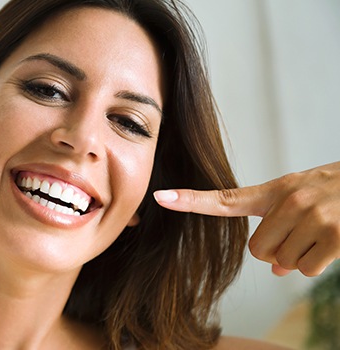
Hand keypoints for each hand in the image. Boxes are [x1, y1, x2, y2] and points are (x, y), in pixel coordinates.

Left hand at [154, 162, 339, 276]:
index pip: (225, 199)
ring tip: (321, 233)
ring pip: (282, 263)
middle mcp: (289, 200)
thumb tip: (275, 270)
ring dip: (300, 259)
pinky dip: (317, 265)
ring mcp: (311, 217)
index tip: (161, 197)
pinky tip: (332, 243)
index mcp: (275, 191)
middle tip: (301, 234)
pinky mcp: (334, 235)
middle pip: (257, 251)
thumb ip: (279, 228)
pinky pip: (306, 269)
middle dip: (277, 253)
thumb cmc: (336, 193)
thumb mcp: (303, 200)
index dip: (190, 200)